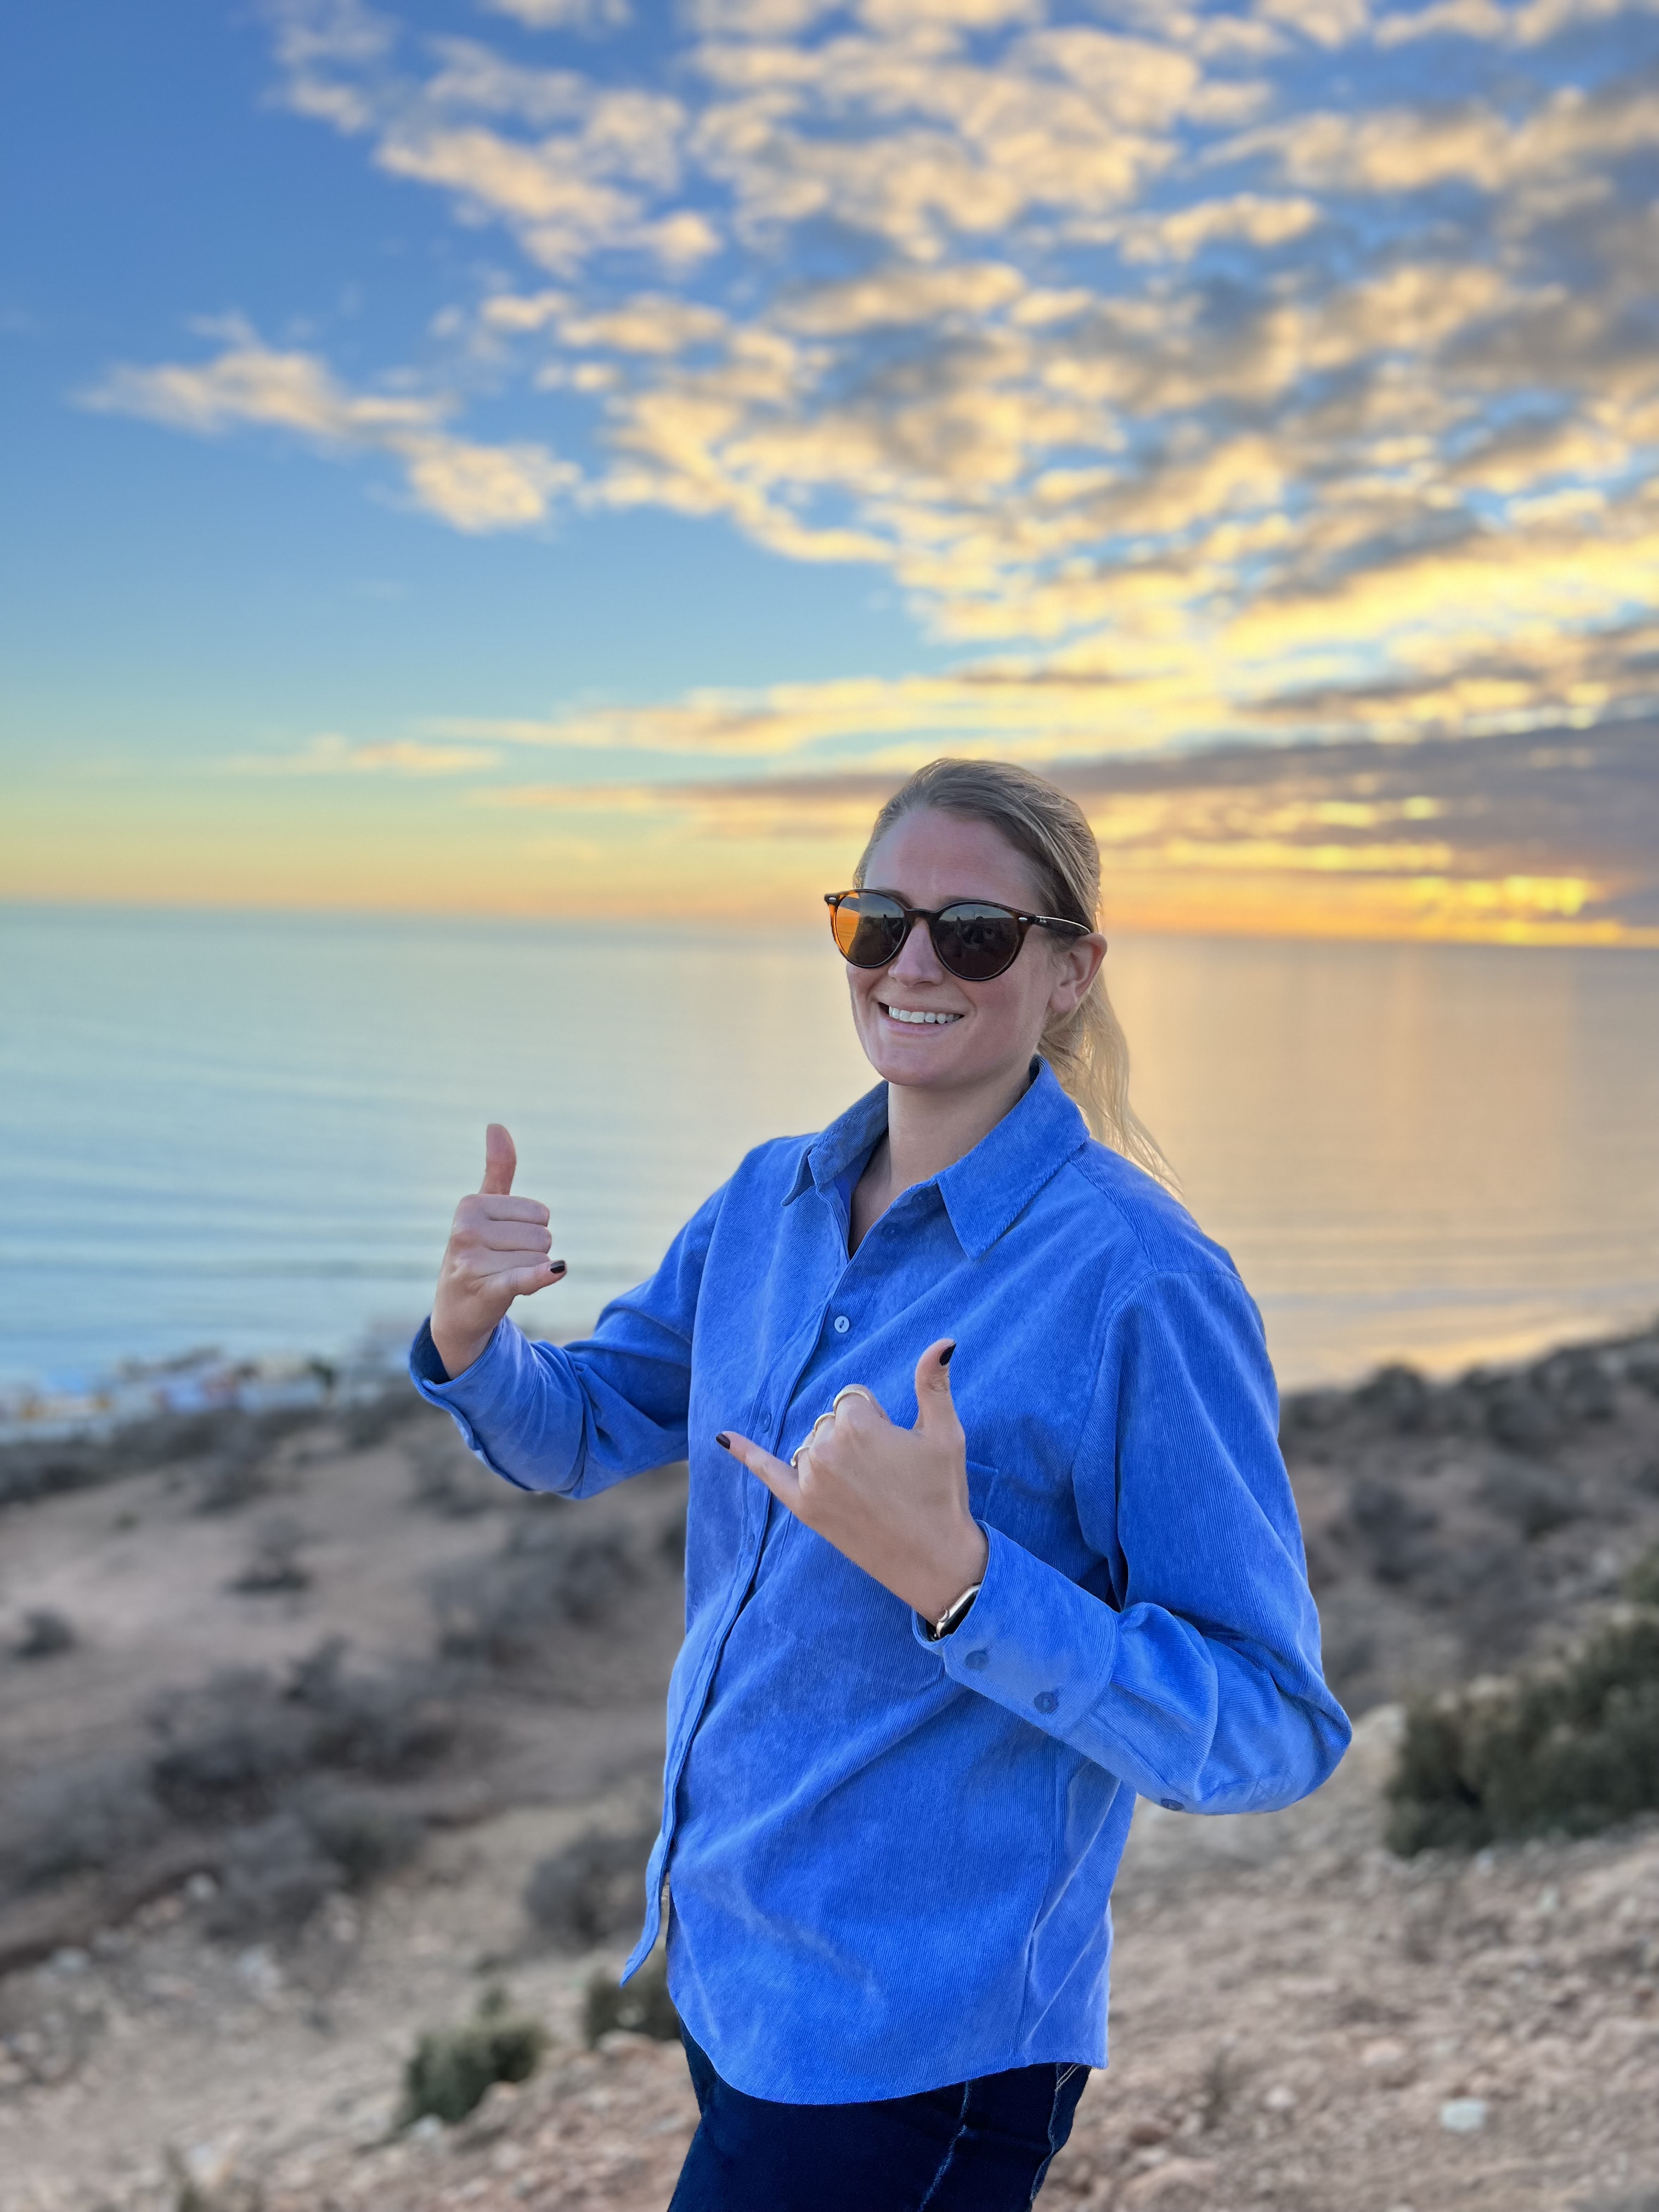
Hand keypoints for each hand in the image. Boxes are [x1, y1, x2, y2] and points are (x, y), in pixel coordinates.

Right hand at [430, 1124, 563, 1377]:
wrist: (456, 1311)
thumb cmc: (477, 1253)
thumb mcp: (485, 1211)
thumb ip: (497, 1170)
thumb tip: (496, 1125)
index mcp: (470, 1205)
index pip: (540, 1213)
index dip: (531, 1232)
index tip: (503, 1244)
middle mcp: (467, 1230)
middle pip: (543, 1236)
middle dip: (532, 1254)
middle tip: (503, 1265)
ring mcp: (473, 1261)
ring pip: (541, 1259)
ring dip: (530, 1274)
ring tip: (501, 1279)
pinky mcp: (485, 1289)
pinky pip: (523, 1277)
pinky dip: (541, 1276)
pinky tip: (556, 1270)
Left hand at [719, 1342, 988, 1622]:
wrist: (934, 1560)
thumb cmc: (942, 1493)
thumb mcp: (945, 1433)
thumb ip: (933, 1383)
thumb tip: (944, 1342)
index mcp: (858, 1425)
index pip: (855, 1401)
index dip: (879, 1422)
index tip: (898, 1451)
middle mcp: (826, 1448)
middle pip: (832, 1421)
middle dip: (856, 1437)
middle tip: (887, 1474)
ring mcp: (809, 1479)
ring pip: (814, 1444)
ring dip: (833, 1455)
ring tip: (867, 1488)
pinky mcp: (801, 1507)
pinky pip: (767, 1471)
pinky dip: (745, 1453)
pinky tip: (723, 1437)